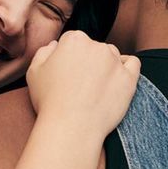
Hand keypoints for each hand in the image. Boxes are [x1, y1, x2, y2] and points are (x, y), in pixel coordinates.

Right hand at [26, 30, 141, 136]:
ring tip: (95, 90)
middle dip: (87, 63)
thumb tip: (55, 46)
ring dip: (105, 67)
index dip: (68, 60)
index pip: (73, 42)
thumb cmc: (49, 103)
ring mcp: (115, 61)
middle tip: (80, 87)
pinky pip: (133, 64)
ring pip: (112, 56)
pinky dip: (126, 68)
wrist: (71, 128)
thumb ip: (44, 52)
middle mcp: (96, 45)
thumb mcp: (34, 73)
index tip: (66, 76)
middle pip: (93, 48)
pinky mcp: (129, 78)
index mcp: (74, 40)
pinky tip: (117, 79)